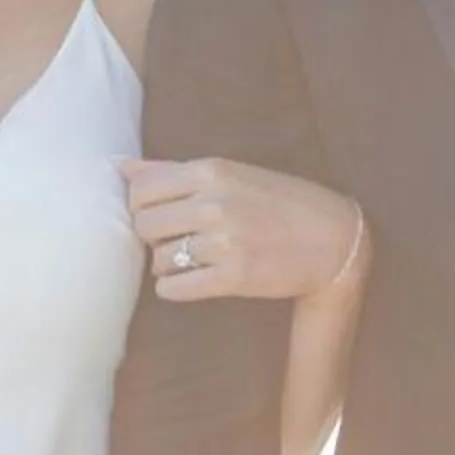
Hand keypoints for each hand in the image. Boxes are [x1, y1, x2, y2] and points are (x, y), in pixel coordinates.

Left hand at [123, 157, 366, 306]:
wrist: (333, 238)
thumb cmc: (279, 200)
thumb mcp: (231, 173)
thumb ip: (172, 170)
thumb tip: (121, 167)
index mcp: (211, 171)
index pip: (141, 190)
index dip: (142, 206)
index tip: (160, 214)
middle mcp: (214, 203)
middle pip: (144, 225)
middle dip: (153, 237)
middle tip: (175, 240)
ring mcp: (224, 242)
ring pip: (158, 259)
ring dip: (167, 264)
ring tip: (191, 260)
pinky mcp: (234, 277)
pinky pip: (175, 288)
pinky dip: (175, 288)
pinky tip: (193, 280)